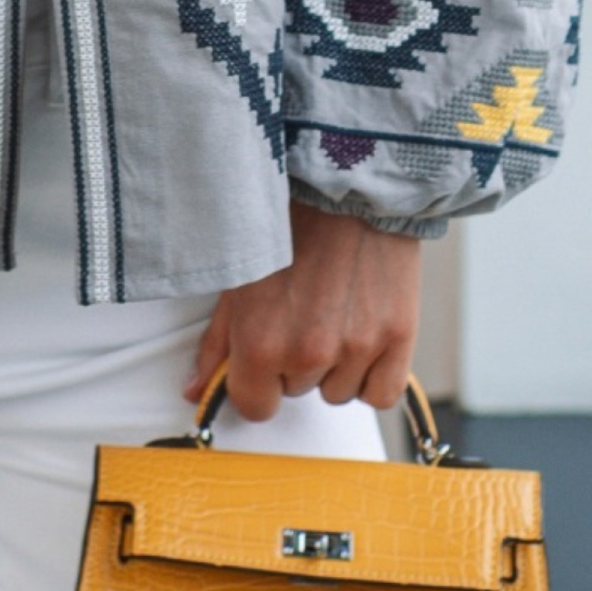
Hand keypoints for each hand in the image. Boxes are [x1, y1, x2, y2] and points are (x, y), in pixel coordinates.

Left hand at [182, 201, 423, 420]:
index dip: (258, 382)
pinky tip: (364, 333)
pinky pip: (381, 393)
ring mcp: (356, 348)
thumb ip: (217, 345)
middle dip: (296, 360)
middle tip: (304, 307)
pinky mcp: (398, 337)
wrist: (348, 183)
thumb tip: (194, 392)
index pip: (256, 407)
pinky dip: (373, 374)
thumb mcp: (238, 280)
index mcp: (260, 343)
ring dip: (336, 365)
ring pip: (339, 392)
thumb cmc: (287, 226)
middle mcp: (307, 353)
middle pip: (298, 392)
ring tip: (335, 309)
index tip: (266, 356)